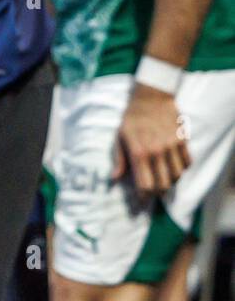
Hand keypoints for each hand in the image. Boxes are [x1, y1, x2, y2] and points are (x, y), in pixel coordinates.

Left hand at [114, 83, 192, 197]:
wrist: (151, 97)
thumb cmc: (131, 118)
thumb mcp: (119, 137)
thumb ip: (119, 159)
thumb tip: (114, 179)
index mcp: (139, 152)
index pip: (145, 185)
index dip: (144, 197)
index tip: (141, 202)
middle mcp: (157, 152)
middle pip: (163, 185)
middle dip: (157, 194)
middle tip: (151, 194)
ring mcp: (172, 147)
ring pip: (177, 177)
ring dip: (170, 183)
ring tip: (161, 182)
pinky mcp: (182, 141)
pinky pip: (187, 164)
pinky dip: (181, 170)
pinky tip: (172, 169)